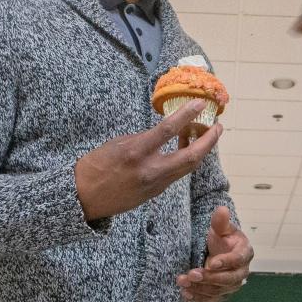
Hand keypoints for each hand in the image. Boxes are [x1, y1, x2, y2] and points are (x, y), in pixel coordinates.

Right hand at [75, 100, 222, 220]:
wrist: (83, 198)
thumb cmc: (95, 166)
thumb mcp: (117, 143)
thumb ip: (144, 137)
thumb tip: (165, 130)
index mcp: (136, 152)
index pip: (168, 130)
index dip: (187, 115)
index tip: (200, 104)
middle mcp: (150, 170)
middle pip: (191, 156)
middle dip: (209, 141)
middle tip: (218, 126)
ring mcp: (156, 184)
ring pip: (188, 167)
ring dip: (201, 150)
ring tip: (206, 135)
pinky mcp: (156, 192)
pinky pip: (177, 174)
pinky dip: (186, 160)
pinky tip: (188, 148)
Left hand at [176, 207, 251, 301]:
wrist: (219, 251)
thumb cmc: (222, 238)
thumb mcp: (221, 228)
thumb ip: (220, 221)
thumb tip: (222, 209)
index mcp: (245, 253)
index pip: (237, 260)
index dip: (225, 262)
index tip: (211, 263)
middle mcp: (242, 272)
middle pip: (229, 280)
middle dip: (209, 278)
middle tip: (191, 274)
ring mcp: (232, 285)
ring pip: (219, 292)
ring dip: (200, 289)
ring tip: (183, 282)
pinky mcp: (222, 294)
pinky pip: (212, 301)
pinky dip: (199, 299)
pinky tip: (186, 293)